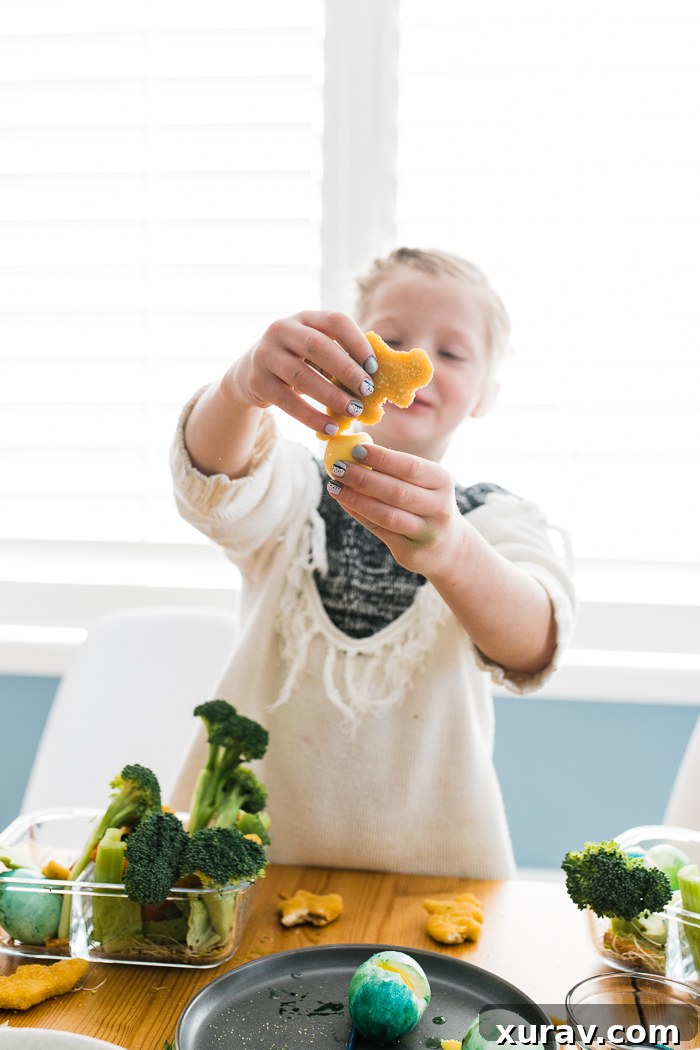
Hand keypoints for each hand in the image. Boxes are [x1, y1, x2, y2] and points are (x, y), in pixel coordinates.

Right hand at [226, 310, 377, 436]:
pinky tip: (331, 427)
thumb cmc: (296, 362)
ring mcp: (266, 354)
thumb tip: (381, 377)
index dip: (357, 342)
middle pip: (318, 346)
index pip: (335, 321)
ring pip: (302, 376)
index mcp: (305, 318)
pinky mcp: (258, 382)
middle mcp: (282, 329)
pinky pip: (288, 402)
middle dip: (347, 370)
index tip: (374, 366)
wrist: (249, 373)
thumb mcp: (314, 352)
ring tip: (354, 411)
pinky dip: (312, 417)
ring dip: (332, 396)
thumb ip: (341, 357)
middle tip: (367, 391)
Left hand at [326, 442, 464, 577]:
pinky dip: (358, 514)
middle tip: (338, 467)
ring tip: (334, 486)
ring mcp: (426, 532)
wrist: (447, 546)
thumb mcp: (424, 483)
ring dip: (356, 499)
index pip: (410, 467)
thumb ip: (395, 469)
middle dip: (363, 478)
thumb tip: (353, 452)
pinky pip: (379, 530)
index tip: (356, 450)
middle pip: (396, 491)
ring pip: (386, 515)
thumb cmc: (425, 503)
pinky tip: (343, 502)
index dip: (381, 458)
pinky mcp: (411, 551)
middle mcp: (439, 507)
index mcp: (442, 481)